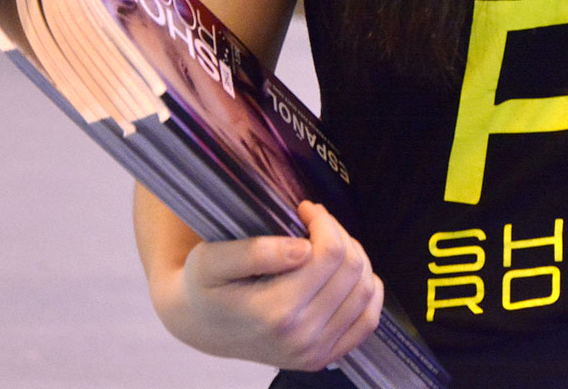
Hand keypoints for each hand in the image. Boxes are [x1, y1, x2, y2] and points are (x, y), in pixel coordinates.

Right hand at [154, 201, 384, 370]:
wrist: (200, 326)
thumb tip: (304, 248)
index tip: (305, 209)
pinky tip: (348, 275)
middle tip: (316, 224)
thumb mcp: (211, 261)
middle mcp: (300, 338)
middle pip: (351, 268)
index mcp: (275, 313)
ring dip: (354, 258)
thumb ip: (255, 252)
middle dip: (339, 235)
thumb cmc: (204, 288)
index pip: (330, 253)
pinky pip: (368, 320)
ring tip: (328, 246)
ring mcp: (315, 352)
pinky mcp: (323, 358)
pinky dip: (368, 291)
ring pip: (366, 289)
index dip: (324, 222)